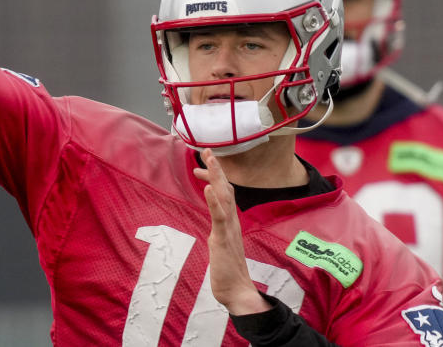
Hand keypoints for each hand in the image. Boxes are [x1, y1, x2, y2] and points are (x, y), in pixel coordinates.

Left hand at [193, 148, 270, 315]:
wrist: (238, 291)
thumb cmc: (229, 270)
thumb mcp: (221, 244)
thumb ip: (220, 231)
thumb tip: (216, 225)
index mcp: (231, 221)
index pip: (224, 193)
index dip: (216, 176)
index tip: (205, 163)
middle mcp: (232, 221)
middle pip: (225, 188)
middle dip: (216, 168)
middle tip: (207, 150)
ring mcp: (228, 228)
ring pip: (224, 196)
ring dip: (216, 176)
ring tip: (210, 159)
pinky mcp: (222, 238)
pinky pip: (219, 216)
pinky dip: (213, 201)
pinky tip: (207, 188)